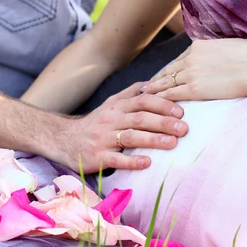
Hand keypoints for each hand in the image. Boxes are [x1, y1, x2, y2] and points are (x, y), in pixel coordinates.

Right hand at [59, 82, 188, 172]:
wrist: (63, 140)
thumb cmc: (95, 123)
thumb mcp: (110, 104)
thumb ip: (131, 94)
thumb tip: (154, 84)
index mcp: (117, 106)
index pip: (142, 100)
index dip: (163, 105)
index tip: (181, 111)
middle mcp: (110, 120)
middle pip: (140, 118)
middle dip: (163, 122)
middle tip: (184, 128)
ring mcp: (103, 139)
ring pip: (130, 137)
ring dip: (153, 140)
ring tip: (172, 143)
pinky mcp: (97, 157)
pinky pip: (116, 159)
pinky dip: (132, 161)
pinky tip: (148, 163)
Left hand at [143, 39, 246, 100]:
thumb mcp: (229, 46)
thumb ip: (216, 52)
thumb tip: (217, 56)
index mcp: (198, 46)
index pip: (178, 60)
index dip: (168, 70)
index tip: (160, 76)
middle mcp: (191, 58)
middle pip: (167, 71)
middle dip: (155, 80)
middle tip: (145, 87)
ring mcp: (191, 73)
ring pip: (165, 83)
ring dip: (153, 90)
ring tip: (144, 96)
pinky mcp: (195, 89)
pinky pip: (171, 94)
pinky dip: (159, 98)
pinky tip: (152, 103)